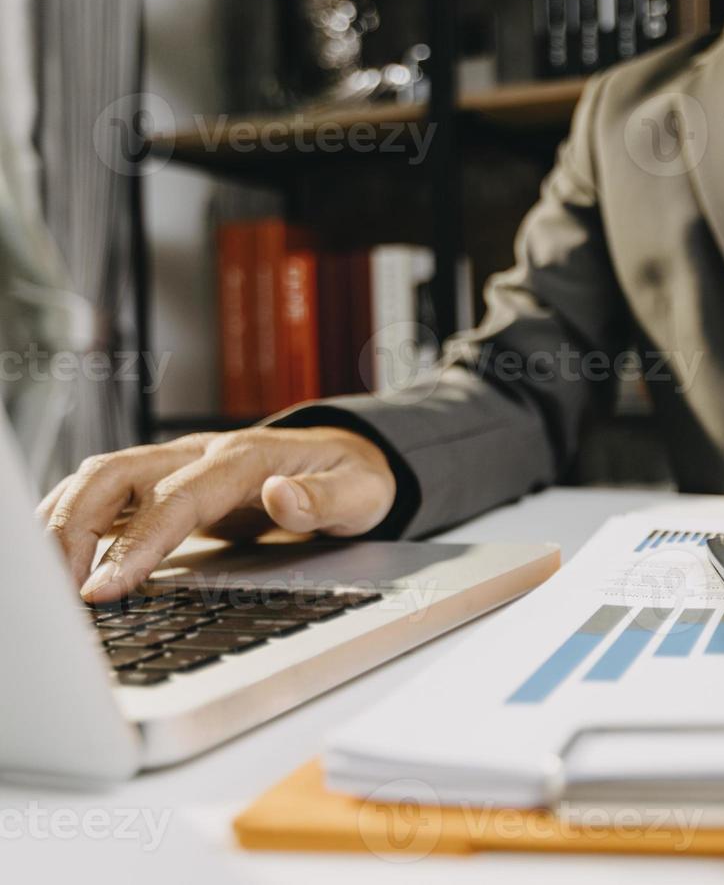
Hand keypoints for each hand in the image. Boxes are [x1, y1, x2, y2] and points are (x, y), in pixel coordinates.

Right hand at [37, 427, 395, 602]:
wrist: (354, 455)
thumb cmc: (355, 478)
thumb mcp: (360, 493)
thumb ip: (323, 499)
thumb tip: (283, 496)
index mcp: (247, 458)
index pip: (178, 498)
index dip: (136, 542)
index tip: (103, 587)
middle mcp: (203, 453)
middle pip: (117, 474)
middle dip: (74, 527)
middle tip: (57, 591)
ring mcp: (181, 463)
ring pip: (101, 478)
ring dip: (63, 520)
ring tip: (43, 579)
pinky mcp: (169, 481)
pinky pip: (107, 491)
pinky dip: (73, 516)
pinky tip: (54, 554)